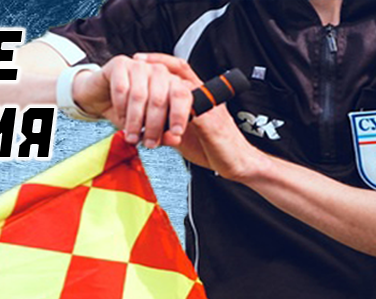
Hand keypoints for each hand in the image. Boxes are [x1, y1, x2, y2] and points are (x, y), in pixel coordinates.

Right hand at [71, 55, 192, 147]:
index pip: (182, 95)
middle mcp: (158, 71)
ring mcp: (139, 66)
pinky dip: (120, 107)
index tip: (176, 132)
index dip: (180, 114)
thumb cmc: (127, 110)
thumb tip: (174, 138)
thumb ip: (164, 133)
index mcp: (171, 82)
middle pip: (160, 99)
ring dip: (135, 121)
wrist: (99, 96)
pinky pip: (121, 88)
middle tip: (149, 143)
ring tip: (132, 135)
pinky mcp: (120, 64)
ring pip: (139, 96)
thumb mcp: (148, 126)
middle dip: (154, 125)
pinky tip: (120, 115)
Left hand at [134, 53, 272, 182]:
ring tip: (143, 109)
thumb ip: (166, 125)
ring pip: (180, 89)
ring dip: (157, 101)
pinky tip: (160, 123)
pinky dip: (171, 115)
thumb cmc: (214, 148)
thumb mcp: (184, 134)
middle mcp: (206, 96)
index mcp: (200, 95)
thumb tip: (144, 126)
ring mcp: (210, 106)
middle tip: (135, 72)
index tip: (140, 60)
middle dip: (154, 70)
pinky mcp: (212, 122)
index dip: (159, 61)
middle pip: (178, 72)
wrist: (240, 162)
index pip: (179, 68)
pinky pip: (190, 110)